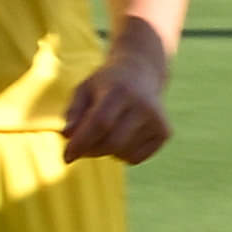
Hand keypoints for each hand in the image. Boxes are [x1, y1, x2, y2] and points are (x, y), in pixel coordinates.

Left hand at [57, 23, 178, 165]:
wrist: (142, 72)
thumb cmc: (106, 84)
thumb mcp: (84, 89)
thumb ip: (73, 112)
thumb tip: (66, 135)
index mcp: (120, 90)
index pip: (101, 123)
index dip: (82, 142)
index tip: (66, 156)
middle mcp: (144, 105)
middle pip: (112, 142)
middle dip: (90, 150)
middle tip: (80, 148)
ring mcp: (158, 120)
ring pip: (122, 153)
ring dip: (106, 151)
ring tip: (106, 132)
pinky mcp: (165, 133)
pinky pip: (135, 158)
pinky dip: (122, 154)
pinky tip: (123, 135)